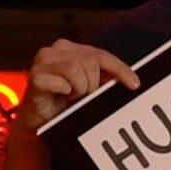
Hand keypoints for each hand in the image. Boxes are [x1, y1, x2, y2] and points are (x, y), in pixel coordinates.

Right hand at [16, 39, 139, 134]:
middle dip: (93, 83)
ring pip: (75, 69)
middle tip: (84, 94)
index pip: (101, 55)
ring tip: (72, 95)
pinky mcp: (35, 76)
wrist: (41, 121)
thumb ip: (106, 78)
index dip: (120, 69)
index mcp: (70, 49)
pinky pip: (60, 82)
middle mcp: (55, 50)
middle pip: (89, 61)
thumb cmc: (66, 101)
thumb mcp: (90, 87)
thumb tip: (131, 79)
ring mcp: (42, 61)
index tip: (135, 84)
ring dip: (80, 88)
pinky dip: (66, 91)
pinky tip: (61, 96)